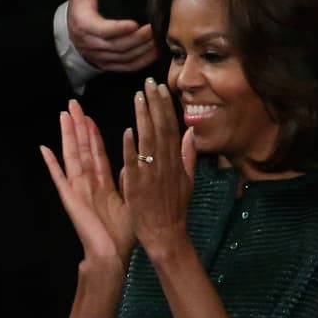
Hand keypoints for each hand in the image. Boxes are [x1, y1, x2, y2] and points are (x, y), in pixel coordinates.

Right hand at [41, 99, 133, 265]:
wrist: (111, 254)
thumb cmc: (123, 235)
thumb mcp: (130, 202)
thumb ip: (128, 181)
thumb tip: (132, 162)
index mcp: (103, 183)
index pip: (97, 152)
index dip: (93, 134)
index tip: (89, 116)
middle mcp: (88, 182)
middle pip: (81, 148)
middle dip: (78, 126)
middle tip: (73, 105)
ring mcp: (77, 189)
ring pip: (71, 156)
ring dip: (66, 135)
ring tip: (62, 115)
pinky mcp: (69, 198)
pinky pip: (59, 177)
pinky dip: (51, 163)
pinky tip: (44, 149)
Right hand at [67, 0, 157, 72]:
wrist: (71, 37)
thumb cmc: (79, 11)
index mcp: (86, 26)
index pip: (103, 31)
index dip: (119, 29)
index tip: (135, 24)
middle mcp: (93, 45)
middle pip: (118, 46)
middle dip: (138, 39)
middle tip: (154, 28)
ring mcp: (103, 58)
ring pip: (125, 58)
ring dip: (143, 49)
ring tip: (159, 38)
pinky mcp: (110, 65)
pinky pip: (128, 67)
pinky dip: (143, 61)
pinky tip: (156, 52)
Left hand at [120, 79, 195, 256]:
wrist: (166, 234)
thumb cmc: (174, 209)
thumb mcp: (188, 180)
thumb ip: (188, 155)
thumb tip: (189, 132)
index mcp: (176, 161)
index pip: (171, 127)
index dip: (165, 107)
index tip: (159, 88)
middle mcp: (165, 164)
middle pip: (161, 129)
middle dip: (154, 104)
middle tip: (148, 83)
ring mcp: (152, 175)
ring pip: (148, 141)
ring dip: (143, 118)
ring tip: (138, 97)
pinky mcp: (138, 186)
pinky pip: (135, 164)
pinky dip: (132, 148)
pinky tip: (128, 131)